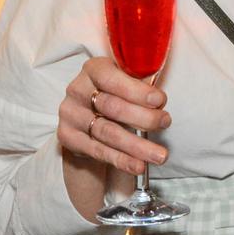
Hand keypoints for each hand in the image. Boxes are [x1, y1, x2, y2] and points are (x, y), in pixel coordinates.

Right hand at [57, 56, 170, 175]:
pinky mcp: (67, 138)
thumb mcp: (127, 80)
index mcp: (93, 69)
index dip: (137, 91)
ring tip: (160, 155)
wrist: (88, 114)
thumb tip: (161, 102)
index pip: (112, 79)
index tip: (160, 101)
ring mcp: (70, 114)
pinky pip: (98, 151)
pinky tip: (139, 166)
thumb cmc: (117, 92)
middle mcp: (77, 89)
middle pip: (112, 107)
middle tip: (165, 123)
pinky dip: (122, 160)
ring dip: (137, 146)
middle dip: (143, 117)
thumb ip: (141, 84)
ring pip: (107, 132)